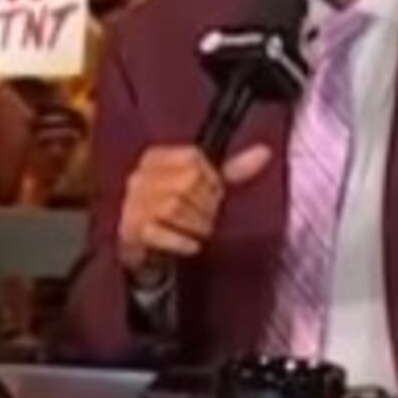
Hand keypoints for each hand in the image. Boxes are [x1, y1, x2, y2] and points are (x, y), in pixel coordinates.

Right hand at [115, 141, 272, 268]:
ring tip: (201, 231)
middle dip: (206, 204)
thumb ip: (233, 170)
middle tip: (208, 216)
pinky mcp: (131, 230)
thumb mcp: (204, 186)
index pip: (192, 158)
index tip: (213, 193)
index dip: (212, 178)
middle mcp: (140, 178)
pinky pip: (158, 232)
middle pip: (185, 182)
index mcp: (156, 158)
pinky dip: (181, 241)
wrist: (143, 244)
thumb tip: (265, 152)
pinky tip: (191, 245)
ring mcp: (133, 204)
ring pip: (172, 206)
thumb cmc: (178, 210)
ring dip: (196, 224)